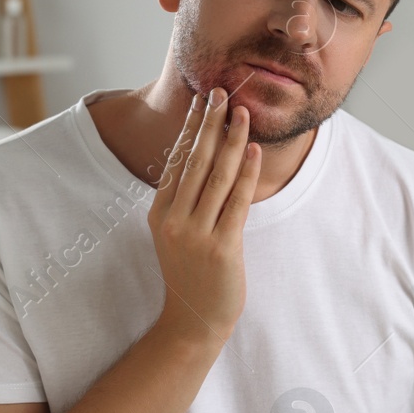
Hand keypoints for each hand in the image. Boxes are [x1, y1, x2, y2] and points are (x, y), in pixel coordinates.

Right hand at [146, 87, 261, 344]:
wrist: (193, 320)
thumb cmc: (190, 274)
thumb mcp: (176, 233)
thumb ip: (185, 200)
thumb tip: (201, 158)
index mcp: (160, 213)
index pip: (177, 160)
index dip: (191, 127)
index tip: (202, 100)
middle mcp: (174, 219)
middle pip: (194, 160)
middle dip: (210, 123)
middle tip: (222, 92)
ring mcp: (196, 234)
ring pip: (216, 175)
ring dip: (231, 140)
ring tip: (243, 113)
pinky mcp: (221, 247)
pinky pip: (236, 202)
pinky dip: (246, 173)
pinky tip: (253, 151)